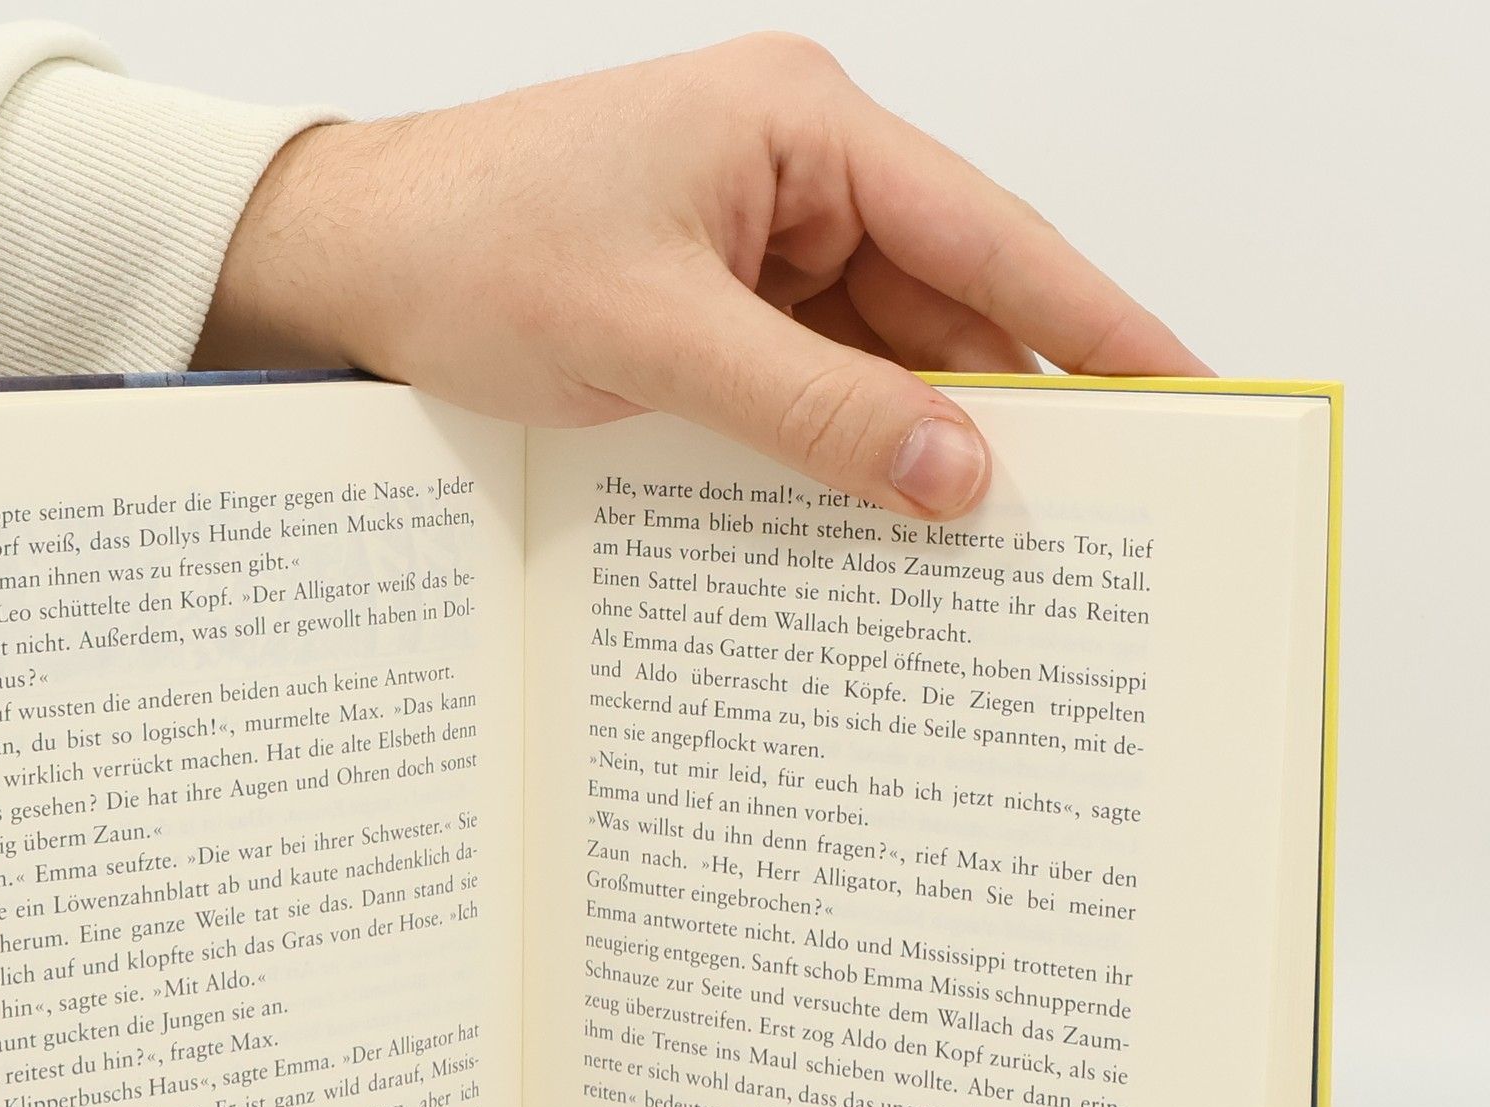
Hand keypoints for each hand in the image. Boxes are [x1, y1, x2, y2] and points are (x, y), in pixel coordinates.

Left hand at [200, 34, 1209, 516]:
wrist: (350, 261)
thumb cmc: (474, 251)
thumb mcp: (652, 339)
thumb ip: (811, 409)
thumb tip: (956, 473)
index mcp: (802, 128)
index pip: (987, 236)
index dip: (1095, 324)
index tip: (1187, 395)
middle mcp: (799, 175)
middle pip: (948, 304)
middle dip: (1013, 405)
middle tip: (1099, 511)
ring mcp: (761, 244)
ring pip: (885, 356)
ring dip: (924, 441)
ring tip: (998, 545)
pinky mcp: (720, 308)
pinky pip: (816, 383)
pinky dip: (848, 448)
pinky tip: (884, 520)